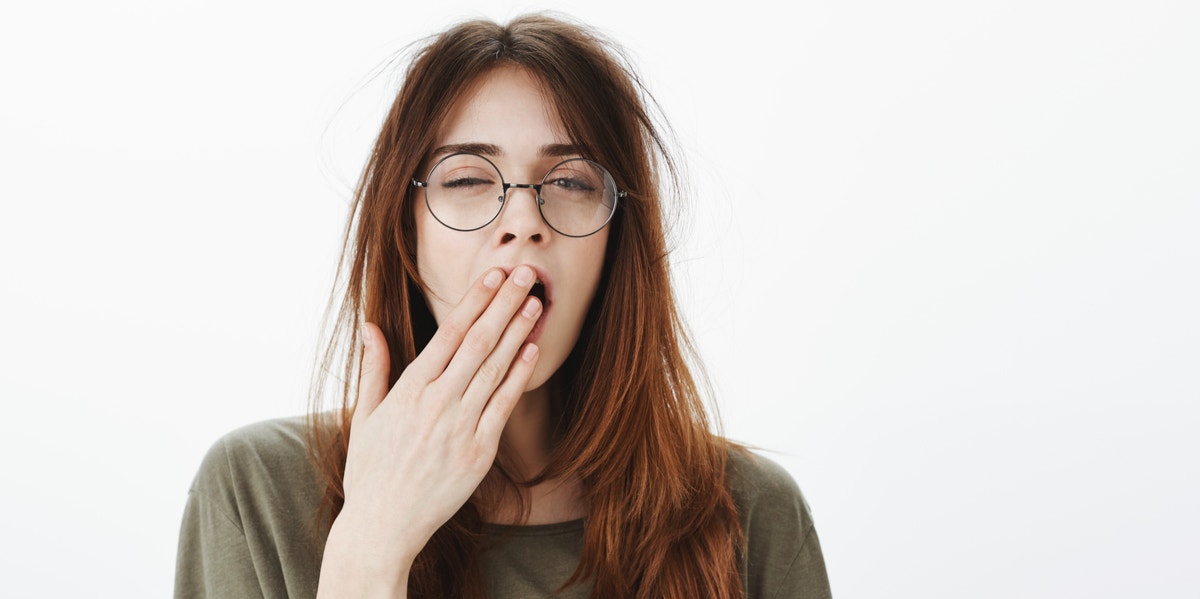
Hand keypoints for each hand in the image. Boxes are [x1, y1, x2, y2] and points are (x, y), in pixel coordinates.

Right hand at [317, 265, 541, 596]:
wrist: (382, 526)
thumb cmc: (371, 472)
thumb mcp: (363, 417)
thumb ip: (374, 368)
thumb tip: (370, 325)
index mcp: (408, 390)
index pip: (448, 333)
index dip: (474, 300)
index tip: (492, 274)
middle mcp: (435, 403)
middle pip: (477, 342)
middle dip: (503, 304)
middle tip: (524, 274)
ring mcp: (459, 427)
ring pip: (494, 369)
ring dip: (518, 333)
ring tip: (536, 303)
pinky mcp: (478, 452)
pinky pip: (503, 406)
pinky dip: (518, 376)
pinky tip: (532, 351)